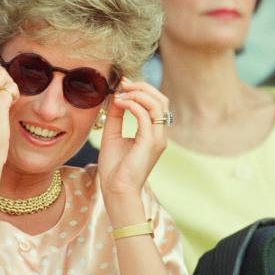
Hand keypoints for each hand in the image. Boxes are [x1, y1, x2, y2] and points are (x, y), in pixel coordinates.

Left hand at [97, 79, 168, 201]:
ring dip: (138, 93)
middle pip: (161, 99)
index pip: (156, 103)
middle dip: (142, 87)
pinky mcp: (150, 143)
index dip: (141, 89)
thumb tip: (117, 96)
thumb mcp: (113, 135)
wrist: (116, 190)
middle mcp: (159, 134)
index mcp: (153, 133)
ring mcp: (157, 138)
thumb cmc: (114, 168)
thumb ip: (117, 115)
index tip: (122, 84)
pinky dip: (132, 105)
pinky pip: (145, 116)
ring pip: (157, 104)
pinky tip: (119, 103)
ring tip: (121, 92)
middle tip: (123, 84)